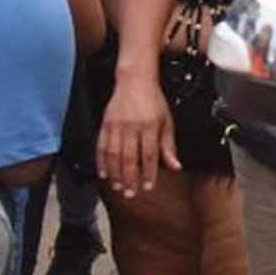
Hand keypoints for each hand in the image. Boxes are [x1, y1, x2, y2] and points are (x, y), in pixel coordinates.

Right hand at [98, 73, 180, 193]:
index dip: (149, 172)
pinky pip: (101, 146)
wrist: (135, 81)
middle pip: (130, 158)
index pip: (149, 154)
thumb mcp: (167, 121)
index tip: (148, 186)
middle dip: (130, 178)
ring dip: (115, 173)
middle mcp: (132, 127)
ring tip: (118, 186)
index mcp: (150, 126)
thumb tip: (175, 166)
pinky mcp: (105, 125)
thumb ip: (169, 145)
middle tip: (131, 193)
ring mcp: (116, 126)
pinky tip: (104, 173)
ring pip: (114, 155)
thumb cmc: (153, 101)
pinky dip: (101, 162)